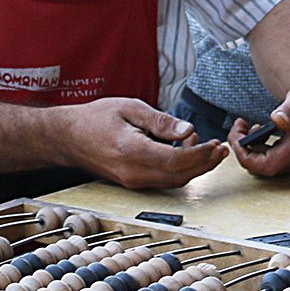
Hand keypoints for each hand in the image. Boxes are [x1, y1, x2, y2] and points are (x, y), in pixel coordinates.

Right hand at [60, 98, 225, 189]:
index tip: (216, 145)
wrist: (68, 137)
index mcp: (133, 152)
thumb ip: (161, 121)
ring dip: (195, 167)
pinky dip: (180, 169)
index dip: (201, 155)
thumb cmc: (96, 119)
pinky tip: (185, 150)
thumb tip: (188, 130)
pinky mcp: (133, 182)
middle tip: (221, 149)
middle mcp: (134, 173)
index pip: (177, 161)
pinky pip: (163, 180)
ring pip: (174, 181)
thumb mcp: (131, 108)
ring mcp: (132, 181)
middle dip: (205, 164)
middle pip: (180, 176)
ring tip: (208, 148)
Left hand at [230, 74, 289, 176]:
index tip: (237, 137)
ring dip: (253, 148)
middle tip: (240, 126)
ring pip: (269, 163)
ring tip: (250, 126)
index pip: (266, 165)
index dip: (245, 156)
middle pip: (263, 167)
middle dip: (245, 149)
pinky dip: (264, 148)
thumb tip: (277, 120)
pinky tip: (264, 130)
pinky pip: (277, 159)